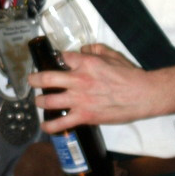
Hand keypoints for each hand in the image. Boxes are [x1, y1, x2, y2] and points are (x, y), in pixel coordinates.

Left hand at [28, 42, 158, 129]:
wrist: (142, 94)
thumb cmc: (129, 74)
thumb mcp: (111, 54)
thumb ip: (94, 49)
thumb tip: (81, 50)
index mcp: (85, 63)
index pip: (61, 57)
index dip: (56, 59)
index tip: (54, 63)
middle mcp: (78, 80)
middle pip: (46, 78)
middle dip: (35, 79)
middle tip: (32, 80)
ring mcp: (79, 100)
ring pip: (49, 101)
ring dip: (39, 101)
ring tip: (38, 101)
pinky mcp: (84, 116)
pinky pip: (61, 123)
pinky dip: (50, 126)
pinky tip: (44, 126)